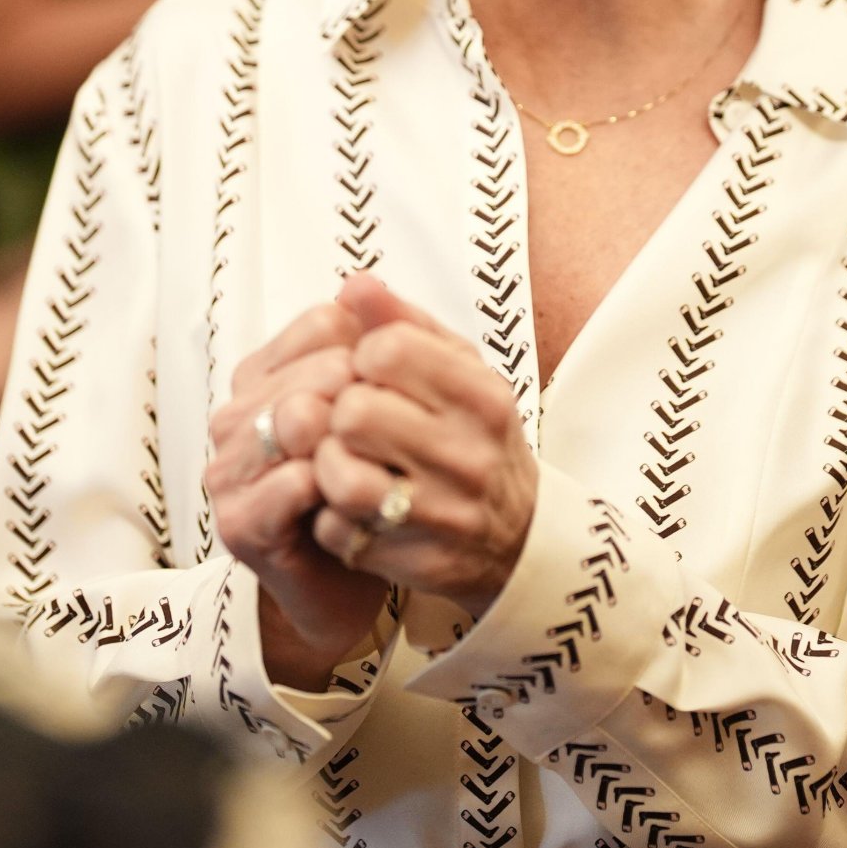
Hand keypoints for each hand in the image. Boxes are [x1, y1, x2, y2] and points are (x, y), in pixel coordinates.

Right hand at [206, 302, 386, 687]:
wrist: (350, 579)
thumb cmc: (366, 482)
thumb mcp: (385, 402)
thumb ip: (380, 338)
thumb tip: (363, 279)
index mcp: (265, 376)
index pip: (322, 323)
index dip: (373, 347)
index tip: (402, 385)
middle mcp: (236, 415)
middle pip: (314, 368)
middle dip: (369, 392)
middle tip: (407, 426)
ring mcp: (230, 469)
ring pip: (298, 417)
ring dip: (354, 437)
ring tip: (388, 459)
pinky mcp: (240, 523)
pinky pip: (293, 481)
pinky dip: (337, 484)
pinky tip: (365, 493)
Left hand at [310, 275, 538, 614]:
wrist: (520, 534)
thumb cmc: (474, 434)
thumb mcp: (456, 369)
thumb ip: (403, 322)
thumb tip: (353, 284)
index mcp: (482, 395)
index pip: (387, 349)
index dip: (361, 355)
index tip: (370, 372)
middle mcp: (469, 454)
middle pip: (355, 412)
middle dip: (339, 411)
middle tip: (349, 420)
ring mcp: (444, 514)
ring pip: (339, 476)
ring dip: (326, 466)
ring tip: (344, 461)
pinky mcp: (416, 562)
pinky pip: (337, 531)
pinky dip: (330, 518)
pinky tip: (350, 507)